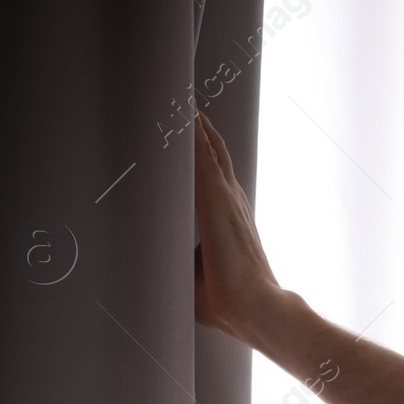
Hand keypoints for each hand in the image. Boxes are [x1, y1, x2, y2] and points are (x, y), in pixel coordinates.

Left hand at [193, 110, 288, 343]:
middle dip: (199, 127)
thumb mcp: (192, 272)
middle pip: (213, 152)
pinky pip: (201, 154)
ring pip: (208, 146)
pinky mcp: (215, 197)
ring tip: (181, 94)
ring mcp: (225, 196)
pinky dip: (193, 130)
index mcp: (226, 217)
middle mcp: (230, 200)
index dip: (202, 152)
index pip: (212, 175)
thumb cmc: (226, 300)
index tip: (190, 132)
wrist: (254, 309)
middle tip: (184, 99)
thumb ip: (179, 256)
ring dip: (195, 121)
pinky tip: (183, 108)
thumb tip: (149, 260)